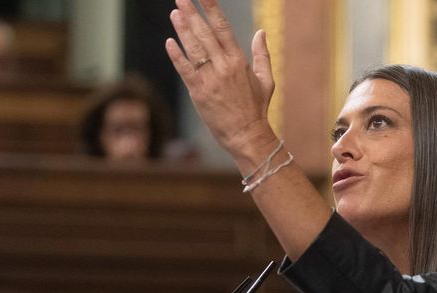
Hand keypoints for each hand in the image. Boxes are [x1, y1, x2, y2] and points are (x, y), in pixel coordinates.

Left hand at [165, 0, 277, 163]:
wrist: (247, 135)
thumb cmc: (257, 109)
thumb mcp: (266, 80)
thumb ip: (262, 54)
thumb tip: (261, 32)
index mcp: (239, 61)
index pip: (223, 28)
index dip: (212, 9)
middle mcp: (224, 67)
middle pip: (205, 34)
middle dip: (192, 13)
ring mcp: (210, 79)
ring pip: (193, 49)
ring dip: (182, 29)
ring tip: (175, 13)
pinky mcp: (199, 93)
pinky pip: (185, 71)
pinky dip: (177, 56)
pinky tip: (169, 43)